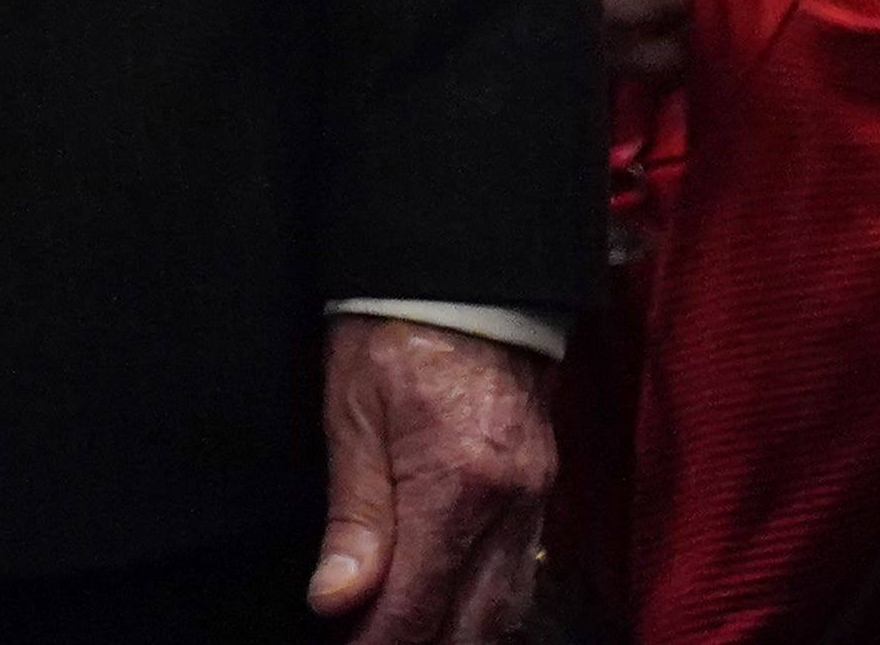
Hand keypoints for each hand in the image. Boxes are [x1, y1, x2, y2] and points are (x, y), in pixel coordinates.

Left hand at [311, 314, 553, 641]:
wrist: (464, 271)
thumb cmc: (393, 329)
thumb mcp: (351, 415)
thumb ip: (353, 517)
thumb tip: (335, 600)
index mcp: (455, 486)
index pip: (418, 607)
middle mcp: (508, 503)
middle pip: (476, 625)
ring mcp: (535, 496)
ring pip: (509, 607)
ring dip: (463, 635)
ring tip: (412, 635)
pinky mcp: (543, 484)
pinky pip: (524, 570)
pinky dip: (491, 604)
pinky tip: (457, 608)